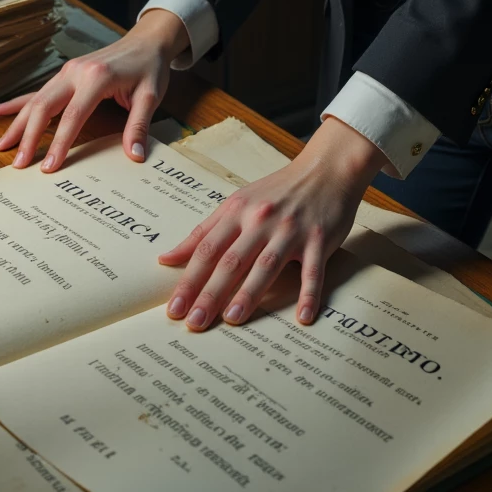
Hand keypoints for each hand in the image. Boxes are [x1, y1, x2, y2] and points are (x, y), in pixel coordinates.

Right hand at [0, 9, 188, 170]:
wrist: (147, 40)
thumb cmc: (150, 67)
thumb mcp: (150, 96)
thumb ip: (138, 125)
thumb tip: (134, 156)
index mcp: (97, 77)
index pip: (73, 115)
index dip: (59, 143)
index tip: (48, 166)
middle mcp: (76, 72)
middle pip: (44, 107)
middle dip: (28, 137)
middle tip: (18, 164)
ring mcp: (68, 71)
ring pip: (36, 100)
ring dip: (18, 124)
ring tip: (0, 146)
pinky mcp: (66, 73)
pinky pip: (39, 91)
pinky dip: (19, 103)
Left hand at [157, 117, 384, 329]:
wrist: (326, 169)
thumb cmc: (278, 190)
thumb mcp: (236, 203)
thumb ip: (203, 232)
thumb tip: (166, 258)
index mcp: (237, 212)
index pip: (207, 250)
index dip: (189, 280)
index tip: (175, 308)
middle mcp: (261, 221)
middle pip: (231, 260)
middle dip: (211, 293)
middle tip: (195, 322)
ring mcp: (291, 230)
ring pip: (266, 265)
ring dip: (249, 294)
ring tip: (232, 319)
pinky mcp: (319, 239)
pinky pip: (314, 271)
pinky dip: (309, 294)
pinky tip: (303, 318)